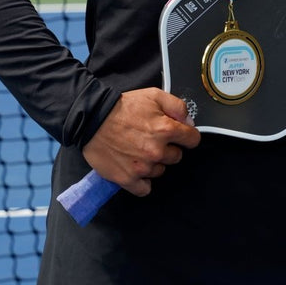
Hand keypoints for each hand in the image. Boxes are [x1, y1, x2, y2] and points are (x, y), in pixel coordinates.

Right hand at [81, 88, 200, 196]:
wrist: (92, 118)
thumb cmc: (122, 107)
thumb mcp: (155, 95)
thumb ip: (178, 107)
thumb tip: (189, 122)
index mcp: (165, 129)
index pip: (193, 140)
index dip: (187, 136)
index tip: (181, 136)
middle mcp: (156, 151)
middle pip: (176, 156)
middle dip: (168, 148)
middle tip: (152, 140)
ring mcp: (142, 167)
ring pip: (160, 171)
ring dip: (154, 163)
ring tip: (139, 150)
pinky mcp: (127, 179)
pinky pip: (145, 189)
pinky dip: (142, 182)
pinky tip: (136, 169)